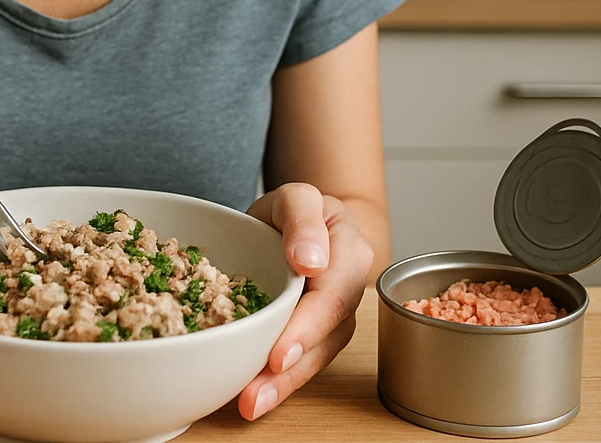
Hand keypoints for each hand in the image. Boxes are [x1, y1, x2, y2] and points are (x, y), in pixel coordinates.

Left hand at [240, 183, 373, 420]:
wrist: (295, 222)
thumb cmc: (294, 211)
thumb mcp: (294, 197)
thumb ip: (302, 217)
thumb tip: (311, 261)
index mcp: (350, 249)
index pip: (333, 292)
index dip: (307, 326)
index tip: (278, 353)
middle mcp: (349, 286)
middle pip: (327, 333)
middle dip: (292, 367)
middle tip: (257, 393)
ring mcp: (334, 314)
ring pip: (316, 354)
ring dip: (284, 384)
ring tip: (250, 403)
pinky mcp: (314, 333)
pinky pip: (302, 359)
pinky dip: (279, 382)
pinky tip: (255, 397)